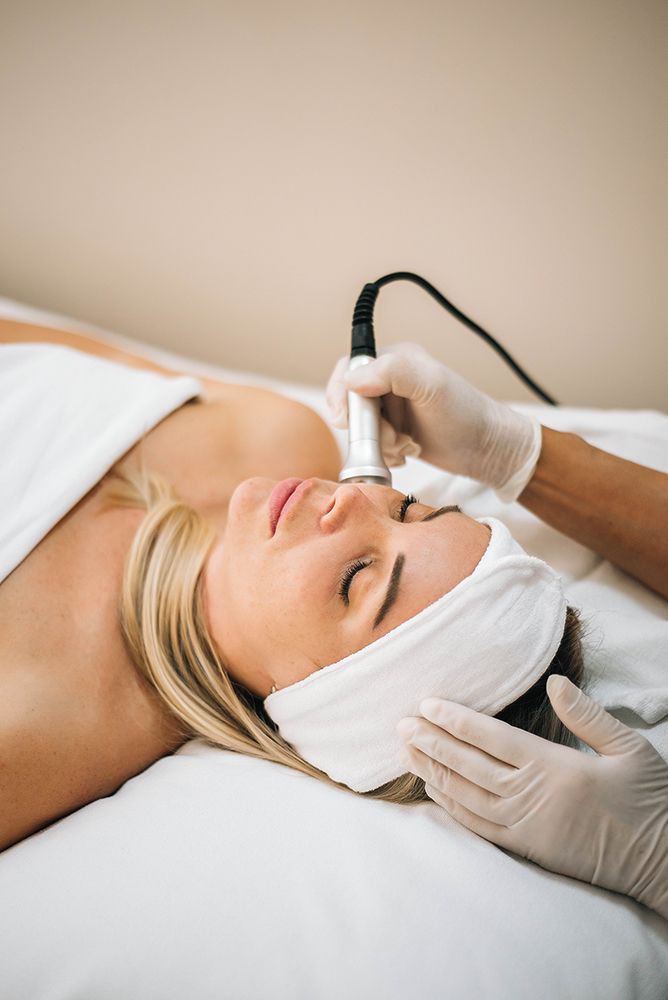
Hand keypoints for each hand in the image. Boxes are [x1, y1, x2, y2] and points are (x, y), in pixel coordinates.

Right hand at [326, 341, 541, 500]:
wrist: (486, 449)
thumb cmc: (464, 414)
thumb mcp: (431, 385)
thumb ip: (392, 373)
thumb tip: (351, 379)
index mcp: (394, 359)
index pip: (349, 370)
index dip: (342, 396)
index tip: (347, 421)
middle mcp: (389, 380)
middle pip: (350, 402)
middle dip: (365, 426)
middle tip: (390, 438)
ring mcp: (391, 407)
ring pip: (359, 427)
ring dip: (376, 443)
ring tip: (404, 445)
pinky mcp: (394, 431)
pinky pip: (370, 443)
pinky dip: (383, 453)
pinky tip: (406, 452)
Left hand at [397, 676, 667, 918]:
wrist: (662, 859)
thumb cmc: (650, 798)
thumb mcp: (629, 746)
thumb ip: (586, 714)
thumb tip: (553, 682)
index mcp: (554, 766)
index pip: (491, 737)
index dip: (456, 720)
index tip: (427, 704)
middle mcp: (532, 795)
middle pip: (469, 764)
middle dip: (432, 742)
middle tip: (401, 724)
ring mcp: (526, 825)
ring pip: (466, 795)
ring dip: (433, 772)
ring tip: (406, 752)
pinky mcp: (527, 848)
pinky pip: (478, 826)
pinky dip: (451, 807)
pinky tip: (433, 791)